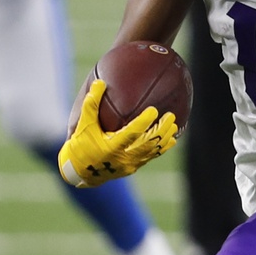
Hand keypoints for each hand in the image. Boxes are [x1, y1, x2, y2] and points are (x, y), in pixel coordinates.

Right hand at [58, 79, 177, 187]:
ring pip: (152, 151)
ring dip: (164, 139)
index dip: (144, 122)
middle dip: (161, 130)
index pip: (132, 133)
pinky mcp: (133, 168)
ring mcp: (130, 164)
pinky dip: (161, 149)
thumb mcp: (83, 125)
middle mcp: (123, 157)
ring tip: (174, 126)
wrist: (81, 172)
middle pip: (148, 143)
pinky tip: (170, 140)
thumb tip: (99, 82)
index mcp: (112, 146)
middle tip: (171, 116)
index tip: (154, 110)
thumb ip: (91, 104)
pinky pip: (150, 157)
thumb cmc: (81, 145)